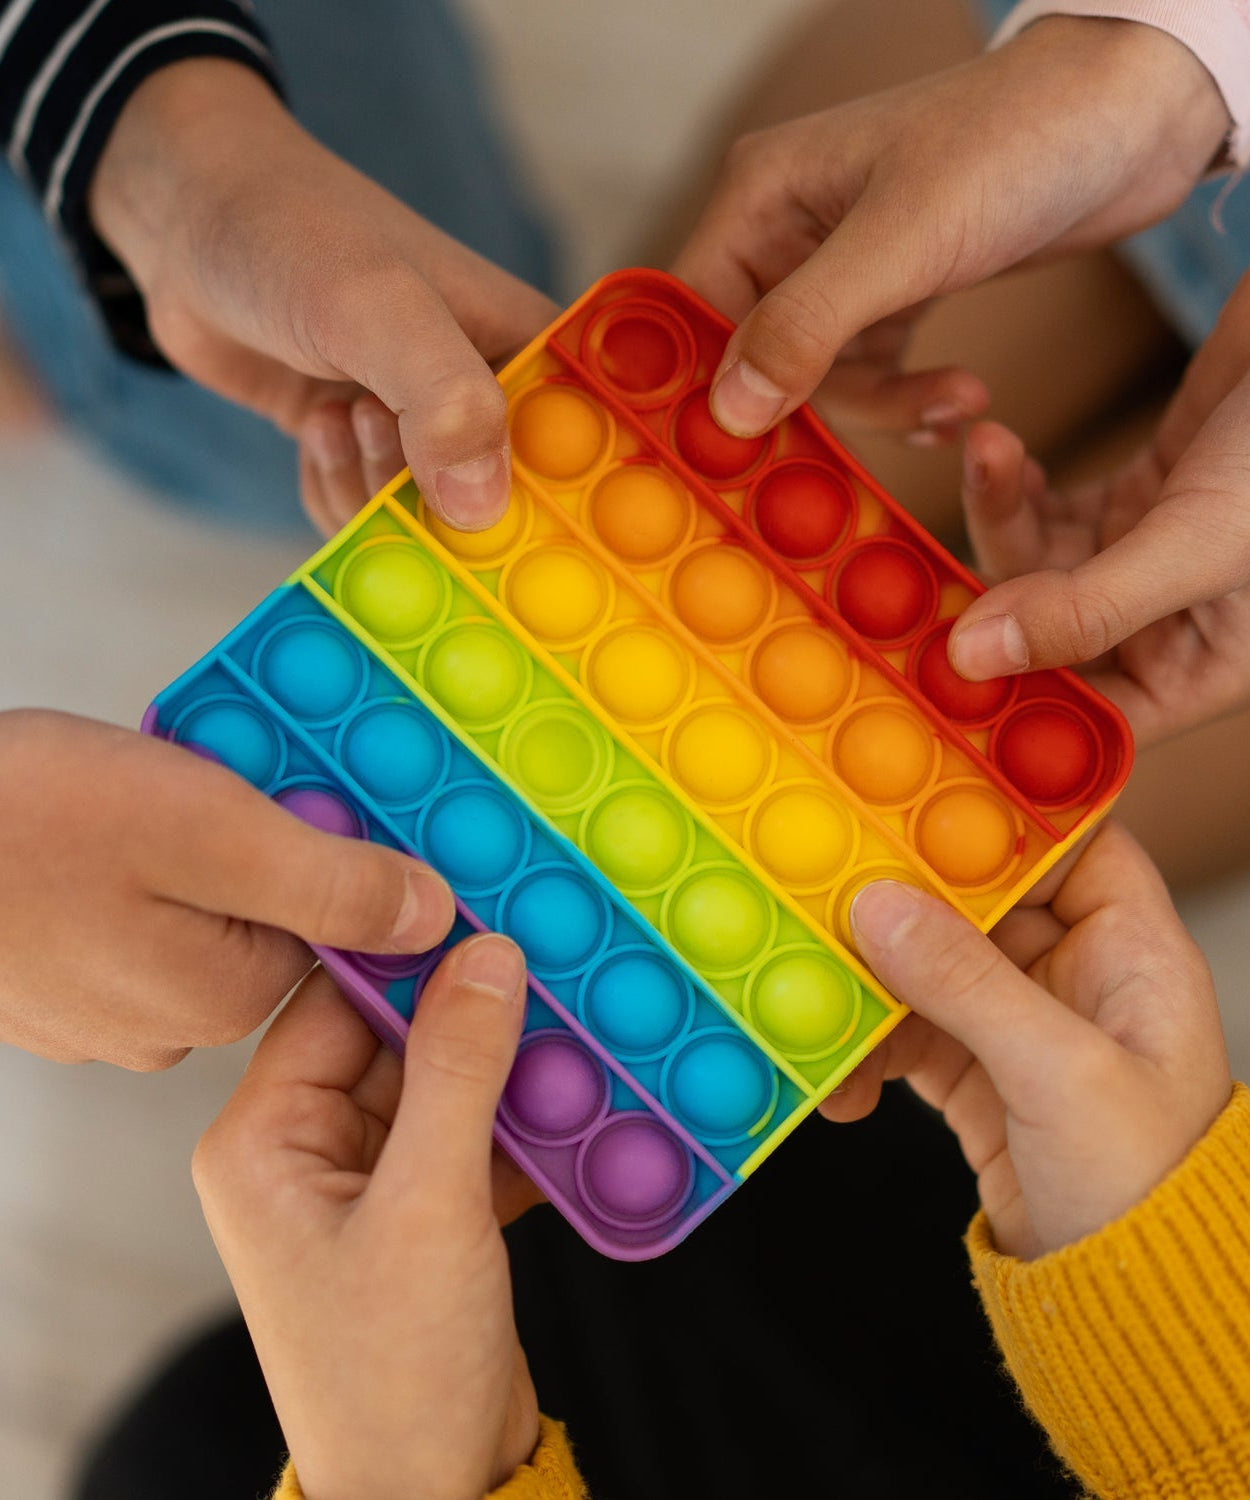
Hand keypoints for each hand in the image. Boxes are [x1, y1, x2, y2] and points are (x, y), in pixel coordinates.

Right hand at [0, 710, 453, 1068]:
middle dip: (258, 848)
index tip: (319, 793)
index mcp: (224, 996)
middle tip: (220, 776)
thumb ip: (333, 883)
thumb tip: (432, 919)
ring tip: (142, 793)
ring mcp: (99, 1007)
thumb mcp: (214, 830)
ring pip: (194, 914)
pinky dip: (131, 867)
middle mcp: (168, 1026)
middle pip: (265, 923)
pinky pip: (130, 916)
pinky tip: (97, 822)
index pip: (332, 933)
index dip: (337, 854)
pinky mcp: (51, 978)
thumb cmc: (30, 823)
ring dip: (191, 852)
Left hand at [89, 60, 556, 535]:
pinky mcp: (369, 451)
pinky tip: (313, 431)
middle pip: (498, 514)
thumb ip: (444, 404)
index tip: (480, 520)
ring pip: (424, 528)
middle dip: (426, 503)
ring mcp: (426, 430)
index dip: (543, 508)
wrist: (188, 218)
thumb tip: (482, 513)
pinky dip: (334, 497)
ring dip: (364, 494)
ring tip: (330, 415)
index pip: (579, 460)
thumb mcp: (379, 309)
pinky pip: (371, 522)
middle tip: (367, 422)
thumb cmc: (294, 235)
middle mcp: (491, 399)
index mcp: (529, 354)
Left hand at [194, 936, 538, 1499]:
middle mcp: (307, 1152)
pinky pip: (478, 1132)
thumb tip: (486, 959)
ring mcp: (369, 1182)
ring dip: (513, 1069)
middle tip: (551, 966)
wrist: (436, 1494)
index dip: (407, 953)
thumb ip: (458, 1071)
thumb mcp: (430, 1206)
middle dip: (477, 1013)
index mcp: (264, 1142)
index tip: (479, 907)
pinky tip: (579, 1110)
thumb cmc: (392, 1378)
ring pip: (448, 1082)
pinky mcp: (424, 1209)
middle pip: (398, 1038)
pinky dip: (527, 1123)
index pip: (334, 1004)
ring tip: (579, 1036)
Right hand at [675, 18, 1226, 442]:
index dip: (706, 390)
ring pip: (817, 382)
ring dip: (885, 407)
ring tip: (961, 403)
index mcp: (762, 197)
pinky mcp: (891, 294)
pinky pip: (869, 376)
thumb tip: (727, 409)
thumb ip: (806, 326)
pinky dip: (906, 400)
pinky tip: (953, 404)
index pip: (691, 315)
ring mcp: (838, 267)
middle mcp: (787, 233)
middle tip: (894, 427)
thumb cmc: (1017, 141)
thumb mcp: (903, 241)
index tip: (738, 457)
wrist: (1132, 116)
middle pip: (754, 363)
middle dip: (824, 407)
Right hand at [822, 823, 1229, 1258]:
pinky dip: (868, 1049)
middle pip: (976, 897)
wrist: (1127, 1307)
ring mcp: (1018, 1024)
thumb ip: (967, 983)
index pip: (1069, 839)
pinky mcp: (976, 1074)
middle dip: (903, 895)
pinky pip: (908, 1033)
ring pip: (928, 965)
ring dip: (871, 982)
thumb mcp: (1059, 1073)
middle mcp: (1071, 974)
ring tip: (821, 1000)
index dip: (1001, 804)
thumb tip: (882, 906)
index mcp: (1128, 949)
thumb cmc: (1145, 1190)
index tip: (918, 780)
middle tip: (831, 882)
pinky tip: (844, 1078)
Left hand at [948, 272, 1249, 744]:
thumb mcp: (1198, 540)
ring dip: (998, 516)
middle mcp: (1179, 623)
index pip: (1091, 720)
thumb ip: (1086, 608)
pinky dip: (1015, 483)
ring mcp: (1156, 556)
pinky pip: (1050, 510)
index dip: (1010, 711)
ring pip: (1038, 569)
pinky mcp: (1144, 491)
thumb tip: (973, 665)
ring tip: (988, 450)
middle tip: (932, 553)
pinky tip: (996, 447)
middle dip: (989, 594)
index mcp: (1207, 664)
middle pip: (1045, 641)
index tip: (930, 681)